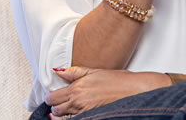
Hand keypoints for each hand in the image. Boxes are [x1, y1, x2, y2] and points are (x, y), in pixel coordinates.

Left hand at [46, 67, 169, 116]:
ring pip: (62, 118)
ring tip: (68, 110)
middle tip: (60, 103)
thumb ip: (75, 72)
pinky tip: (76, 114)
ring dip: (63, 114)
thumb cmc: (119, 80)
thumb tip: (59, 71)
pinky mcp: (91, 117)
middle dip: (55, 107)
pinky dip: (72, 118)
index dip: (51, 97)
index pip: (53, 97)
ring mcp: (84, 112)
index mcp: (77, 88)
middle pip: (55, 110)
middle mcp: (78, 102)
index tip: (53, 97)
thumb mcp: (95, 71)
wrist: (134, 90)